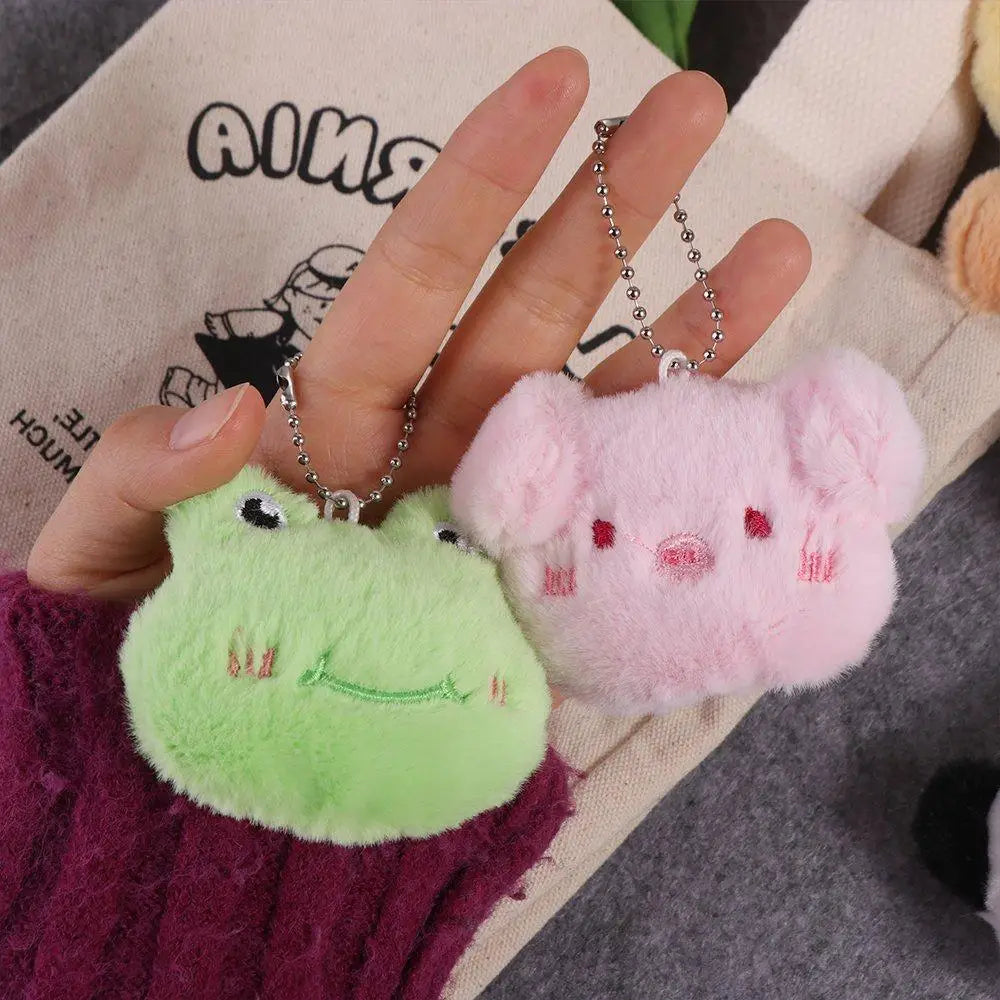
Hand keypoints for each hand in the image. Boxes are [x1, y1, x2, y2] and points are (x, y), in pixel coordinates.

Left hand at [27, 48, 809, 600]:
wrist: (208, 793)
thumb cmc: (147, 663)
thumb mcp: (106, 561)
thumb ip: (150, 478)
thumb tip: (231, 408)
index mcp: (335, 427)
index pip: (413, 283)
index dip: (481, 187)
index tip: (554, 85)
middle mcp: (433, 459)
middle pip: (532, 319)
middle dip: (613, 212)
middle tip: (696, 109)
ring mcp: (498, 531)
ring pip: (603, 416)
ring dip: (688, 336)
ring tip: (777, 250)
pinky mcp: (538, 613)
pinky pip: (623, 536)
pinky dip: (688, 488)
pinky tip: (758, 430)